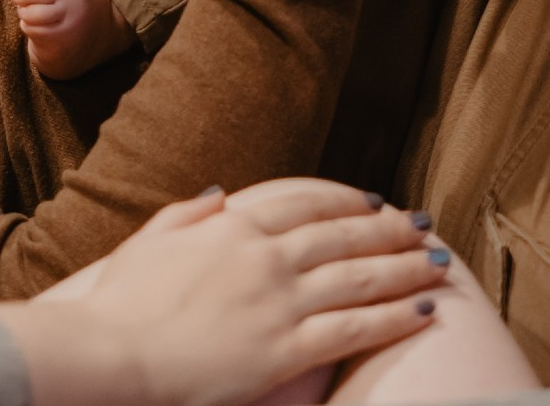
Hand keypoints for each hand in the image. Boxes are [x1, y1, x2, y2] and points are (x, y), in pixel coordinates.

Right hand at [0, 181, 444, 405]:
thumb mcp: (148, 242)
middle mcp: (264, 254)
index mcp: (231, 225)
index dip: (345, 199)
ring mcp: (279, 300)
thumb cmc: (120, 304)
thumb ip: (188, 214)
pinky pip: (354, 327)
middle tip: (423, 225)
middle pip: (344, 233)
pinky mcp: (286, 347)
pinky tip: (422, 309)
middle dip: (390, 227)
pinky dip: (393, 315)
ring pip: (361, 276)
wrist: (111, 355)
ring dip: (406, 266)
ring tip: (439, 261)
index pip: (304, 200)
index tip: (372, 200)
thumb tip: (219, 193)